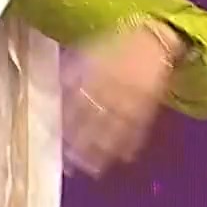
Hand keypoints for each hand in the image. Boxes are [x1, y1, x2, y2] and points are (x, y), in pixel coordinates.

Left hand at [63, 25, 177, 177]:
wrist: (153, 37)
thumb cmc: (115, 44)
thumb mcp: (89, 51)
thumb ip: (72, 72)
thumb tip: (53, 90)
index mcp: (96, 74)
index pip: (77, 104)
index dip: (67, 124)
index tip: (56, 141)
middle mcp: (113, 89)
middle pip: (95, 121)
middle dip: (83, 144)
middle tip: (70, 165)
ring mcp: (133, 98)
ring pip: (117, 129)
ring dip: (105, 151)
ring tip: (92, 170)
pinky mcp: (149, 105)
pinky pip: (140, 127)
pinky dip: (132, 143)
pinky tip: (123, 158)